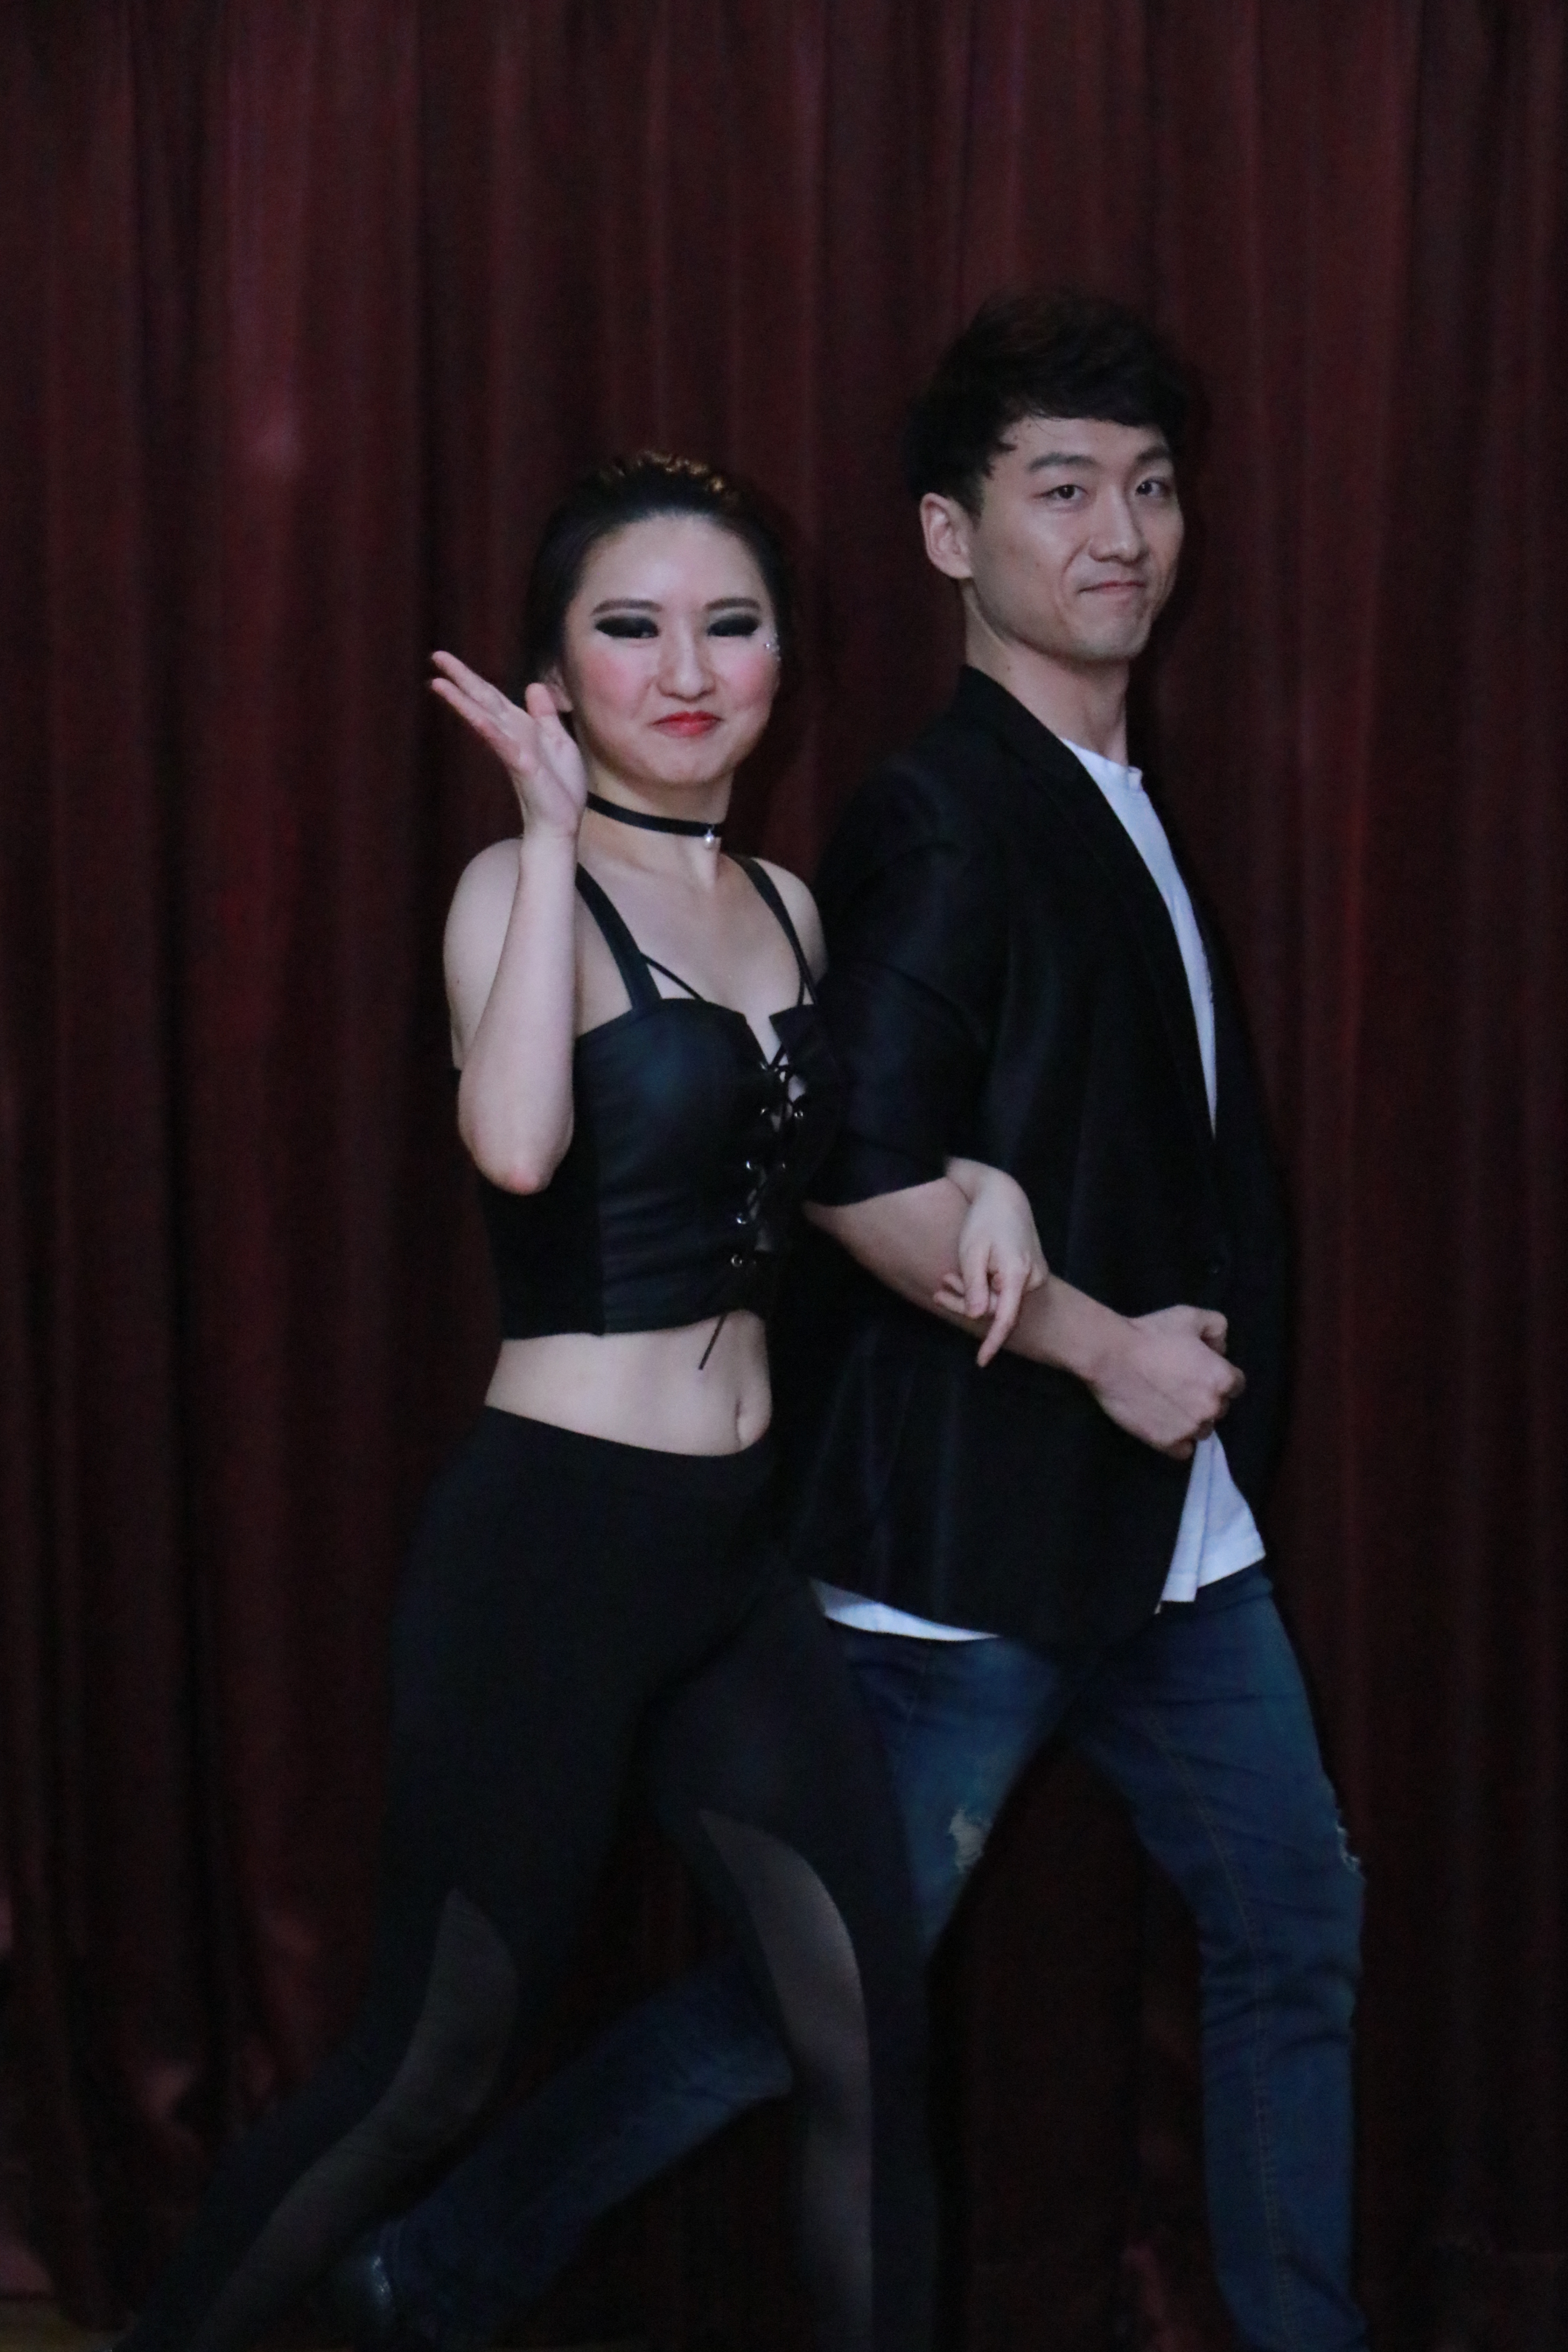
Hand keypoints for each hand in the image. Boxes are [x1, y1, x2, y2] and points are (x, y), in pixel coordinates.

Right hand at [430, 652, 586, 840]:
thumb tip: (533, 685)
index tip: (445, 660)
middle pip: (482, 700)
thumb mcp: (559, 740)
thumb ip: (545, 714)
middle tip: (435, 656)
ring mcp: (513, 750)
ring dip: (462, 700)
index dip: (471, 677)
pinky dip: (489, 729)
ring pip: (484, 718)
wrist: (561, 822)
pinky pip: (503, 743)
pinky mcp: (522, 766)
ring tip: (438, 683)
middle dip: (460, 678)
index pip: (491, 696)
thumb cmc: (559, 787)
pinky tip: (475, 716)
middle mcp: (511, 735)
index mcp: (520, 727)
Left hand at [932, 1165, 1047, 1366]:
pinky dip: (986, 1287)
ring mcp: (1035, 1276)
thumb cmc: (984, 1221)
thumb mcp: (972, 1252)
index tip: (982, 1361)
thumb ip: (975, 1285)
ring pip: (1002, 1299)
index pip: (1006, 1318)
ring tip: (947, 1278)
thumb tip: (976, 1317)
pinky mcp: (1031, 1272)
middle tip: (940, 1289)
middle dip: (969, 1304)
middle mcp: (1033, 1279)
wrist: (1004, 1196)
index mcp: (1018, 1274)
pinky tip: (967, 1274)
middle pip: (999, 1308)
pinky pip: (1006, 1290)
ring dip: (975, 1294)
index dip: (993, 1341)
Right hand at [1086, 1303, 1244, 1458]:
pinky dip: (1177, 1439)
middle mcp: (1212, 1408)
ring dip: (1192, 1420)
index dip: (1218, 1375)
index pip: (1236, 1384)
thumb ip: (1216, 1327)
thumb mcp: (1190, 1316)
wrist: (1111, 1357)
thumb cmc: (1151, 1334)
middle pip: (1219, 1408)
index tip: (1198, 1370)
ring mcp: (1190, 1428)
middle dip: (1205, 1398)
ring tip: (1169, 1405)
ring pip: (1202, 1430)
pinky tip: (1164, 1424)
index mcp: (1222, 1379)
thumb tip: (1221, 1348)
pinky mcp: (1167, 1443)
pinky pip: (1184, 1449)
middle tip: (1179, 1385)